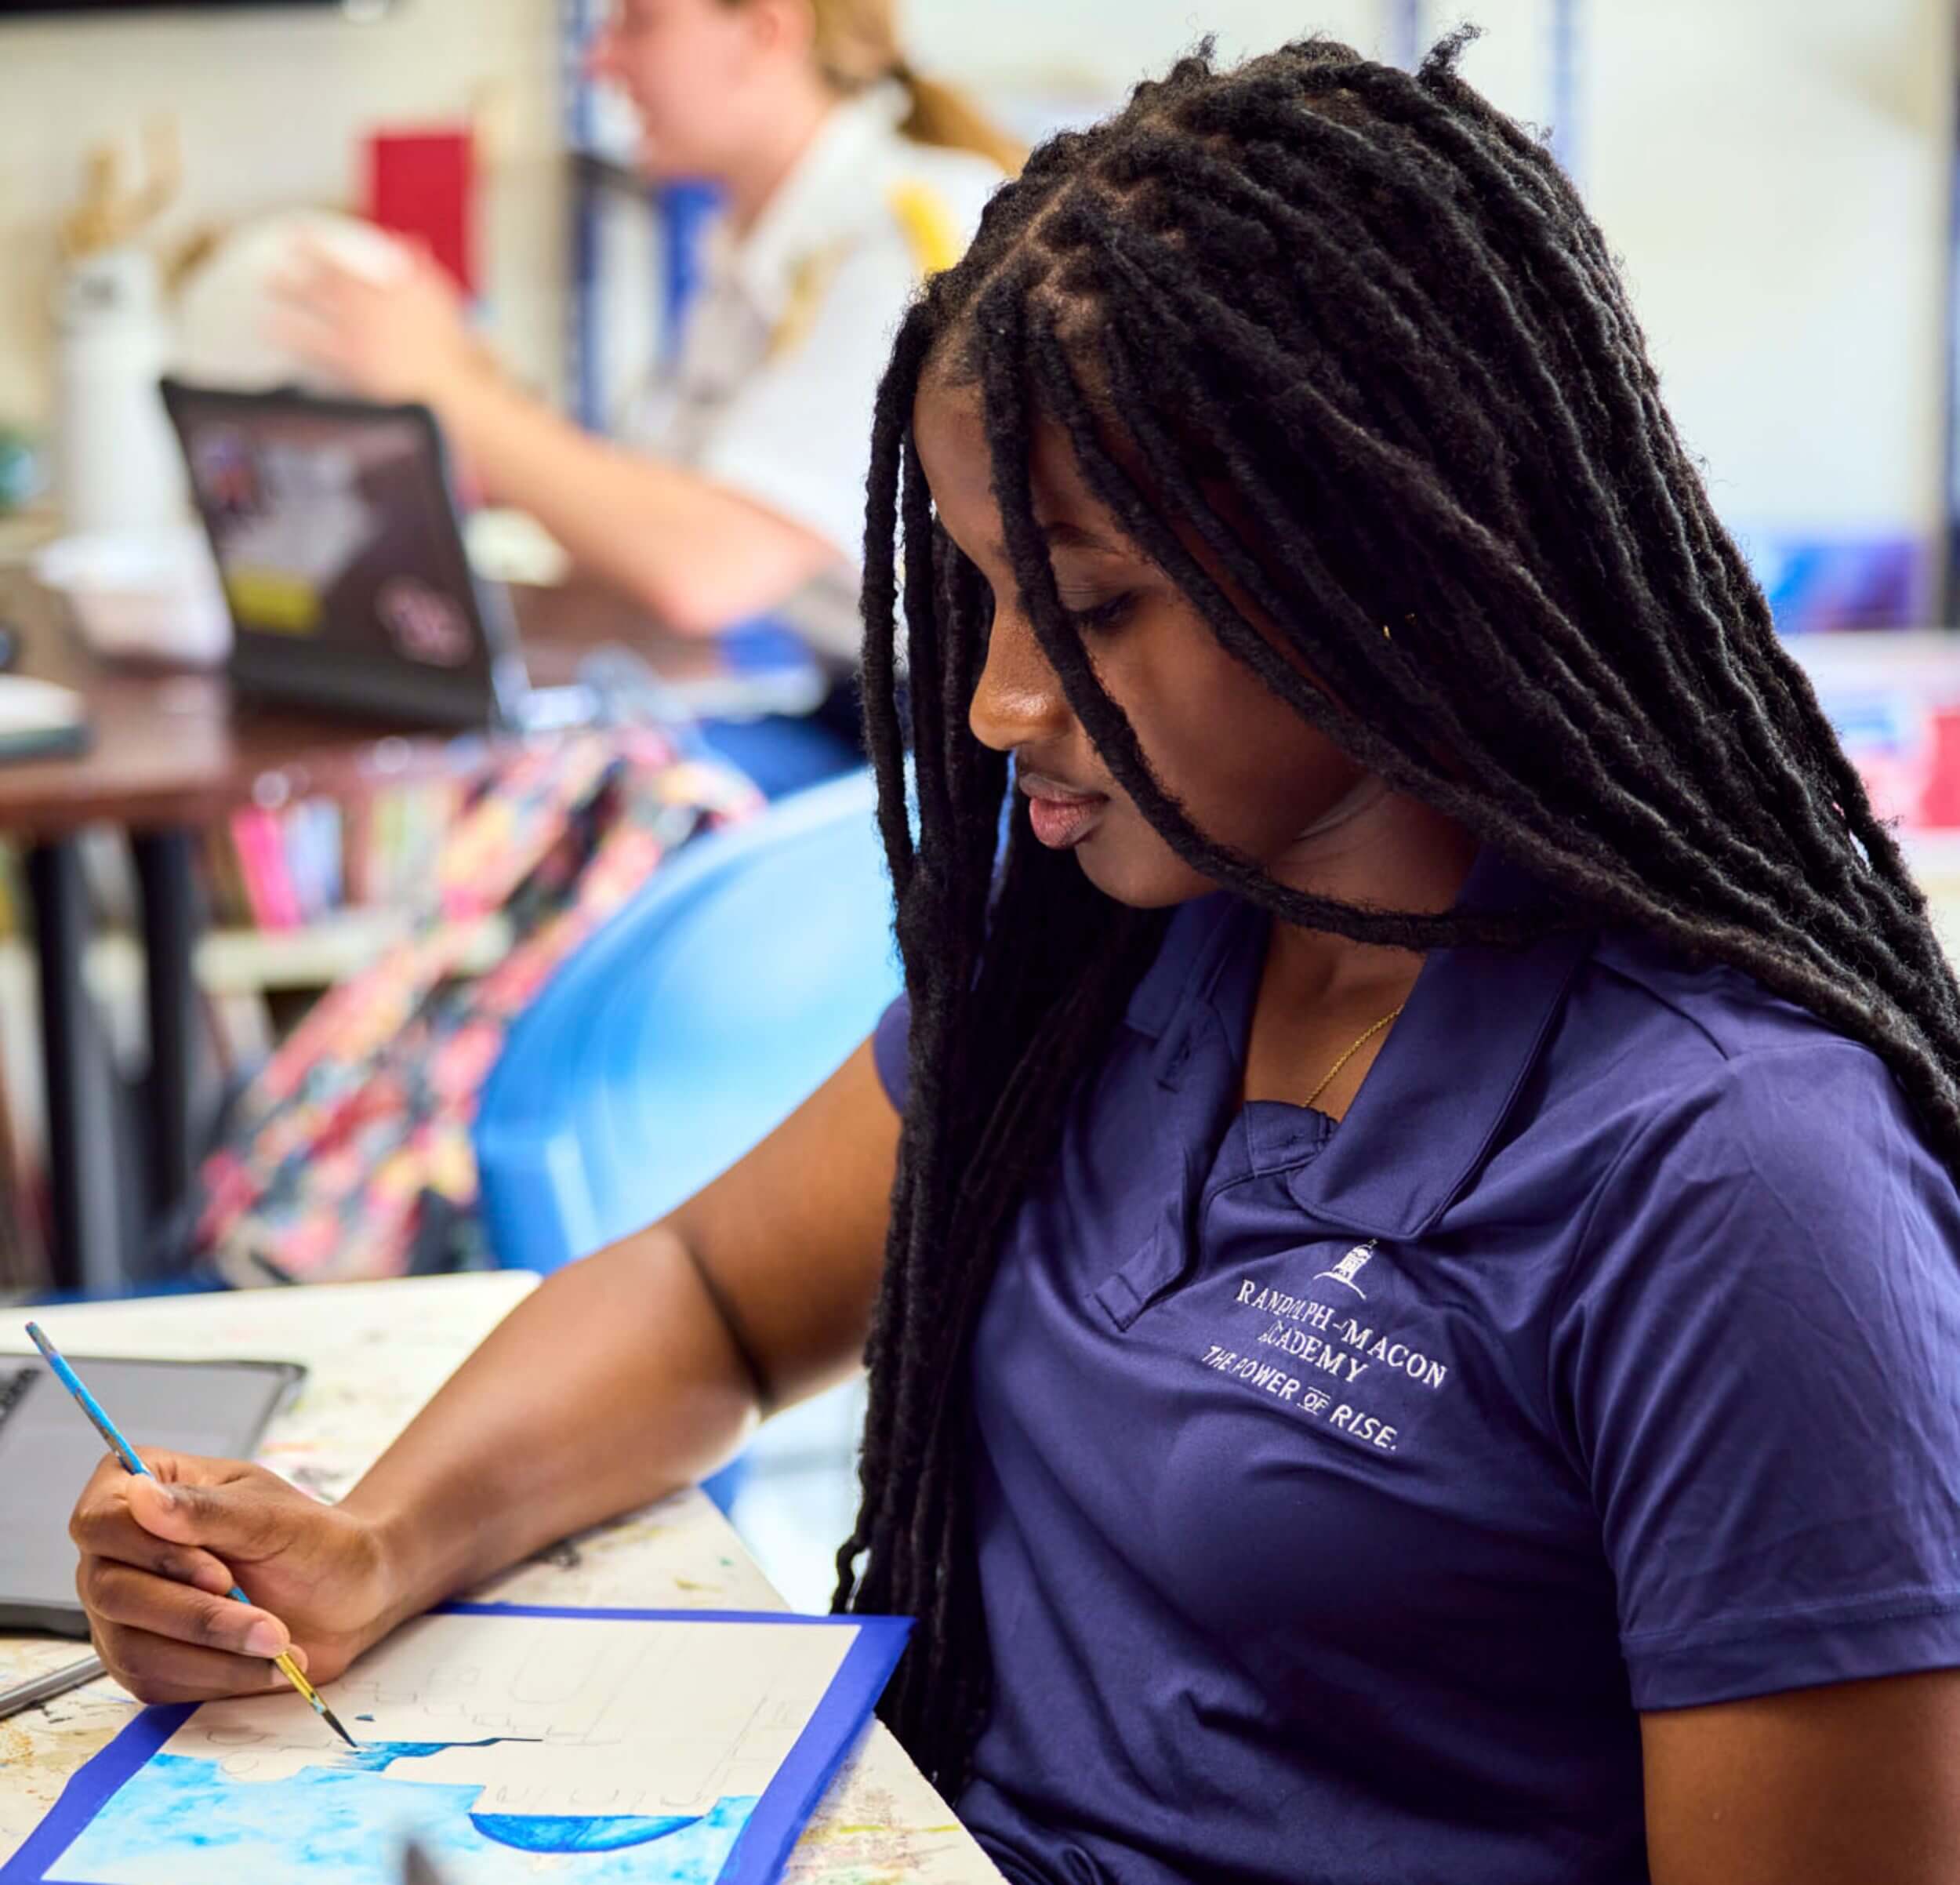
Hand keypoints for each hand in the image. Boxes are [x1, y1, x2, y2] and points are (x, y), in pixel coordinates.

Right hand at [70, 1450, 402, 1705]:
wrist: (348, 1594)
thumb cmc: (311, 1540)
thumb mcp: (272, 1516)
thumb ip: (206, 1510)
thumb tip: (140, 1495)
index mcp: (143, 1488)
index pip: (103, 1521)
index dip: (153, 1554)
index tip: (221, 1574)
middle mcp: (117, 1550)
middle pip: (112, 1591)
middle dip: (198, 1616)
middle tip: (270, 1626)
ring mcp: (123, 1609)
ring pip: (133, 1646)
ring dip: (213, 1653)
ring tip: (280, 1646)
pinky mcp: (141, 1659)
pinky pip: (154, 1681)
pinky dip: (216, 1676)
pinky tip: (265, 1665)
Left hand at [270, 237, 482, 407]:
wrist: (447, 383)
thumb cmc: (446, 342)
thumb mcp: (439, 295)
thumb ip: (419, 266)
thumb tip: (405, 240)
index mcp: (387, 284)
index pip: (343, 257)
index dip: (315, 244)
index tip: (295, 234)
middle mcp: (367, 303)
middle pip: (321, 279)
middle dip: (296, 268)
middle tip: (273, 264)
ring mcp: (356, 332)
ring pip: (313, 306)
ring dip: (287, 295)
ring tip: (267, 288)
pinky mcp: (350, 361)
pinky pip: (312, 345)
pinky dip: (289, 336)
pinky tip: (272, 331)